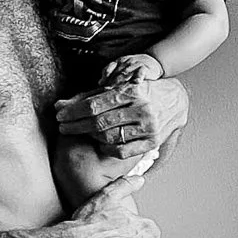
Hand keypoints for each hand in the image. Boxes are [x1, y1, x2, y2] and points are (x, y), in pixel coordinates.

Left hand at [54, 77, 188, 158]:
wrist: (177, 100)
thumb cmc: (142, 91)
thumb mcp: (121, 87)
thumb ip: (91, 95)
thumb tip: (60, 105)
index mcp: (133, 91)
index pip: (95, 104)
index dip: (73, 111)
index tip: (60, 115)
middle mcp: (142, 109)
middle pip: (99, 122)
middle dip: (76, 125)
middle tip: (62, 126)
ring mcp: (149, 128)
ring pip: (109, 137)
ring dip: (90, 136)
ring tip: (80, 132)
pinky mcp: (152, 142)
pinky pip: (122, 151)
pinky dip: (107, 148)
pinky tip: (100, 142)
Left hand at [101, 53, 163, 84]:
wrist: (151, 61)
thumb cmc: (134, 68)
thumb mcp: (122, 68)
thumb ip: (111, 74)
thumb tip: (99, 83)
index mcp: (119, 62)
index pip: (110, 68)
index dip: (105, 76)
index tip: (101, 84)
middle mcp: (126, 62)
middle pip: (117, 73)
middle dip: (112, 82)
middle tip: (107, 91)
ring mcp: (135, 64)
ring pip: (127, 73)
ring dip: (122, 81)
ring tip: (118, 90)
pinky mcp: (144, 68)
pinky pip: (141, 72)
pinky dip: (139, 76)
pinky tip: (136, 82)